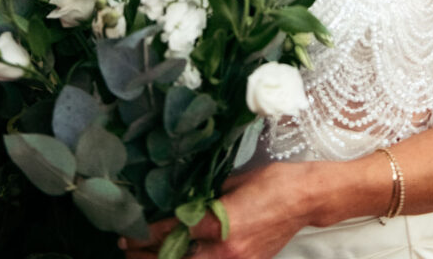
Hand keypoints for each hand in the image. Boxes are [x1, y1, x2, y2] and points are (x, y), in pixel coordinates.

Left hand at [119, 162, 309, 258]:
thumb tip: (181, 201)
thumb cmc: (272, 182)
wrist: (305, 199)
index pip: (175, 232)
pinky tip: (179, 257)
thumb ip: (205, 195)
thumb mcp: (233, 181)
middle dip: (148, 257)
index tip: (129, 232)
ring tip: (146, 257)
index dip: (148, 234)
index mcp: (221, 223)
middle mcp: (226, 250)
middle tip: (128, 249)